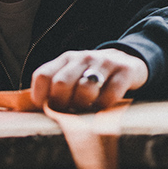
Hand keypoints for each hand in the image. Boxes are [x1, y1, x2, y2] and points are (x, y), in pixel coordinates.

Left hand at [30, 48, 148, 111]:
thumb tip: (37, 111)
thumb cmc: (94, 76)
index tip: (47, 107)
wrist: (130, 62)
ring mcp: (105, 62)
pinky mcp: (124, 71)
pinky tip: (102, 107)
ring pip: (84, 89)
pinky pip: (108, 96)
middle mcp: (84, 57)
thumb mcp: (74, 75)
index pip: (42, 75)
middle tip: (69, 111)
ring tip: (86, 109)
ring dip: (83, 106)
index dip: (40, 96)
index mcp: (67, 59)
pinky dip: (102, 107)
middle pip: (61, 84)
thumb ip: (56, 88)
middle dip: (62, 104)